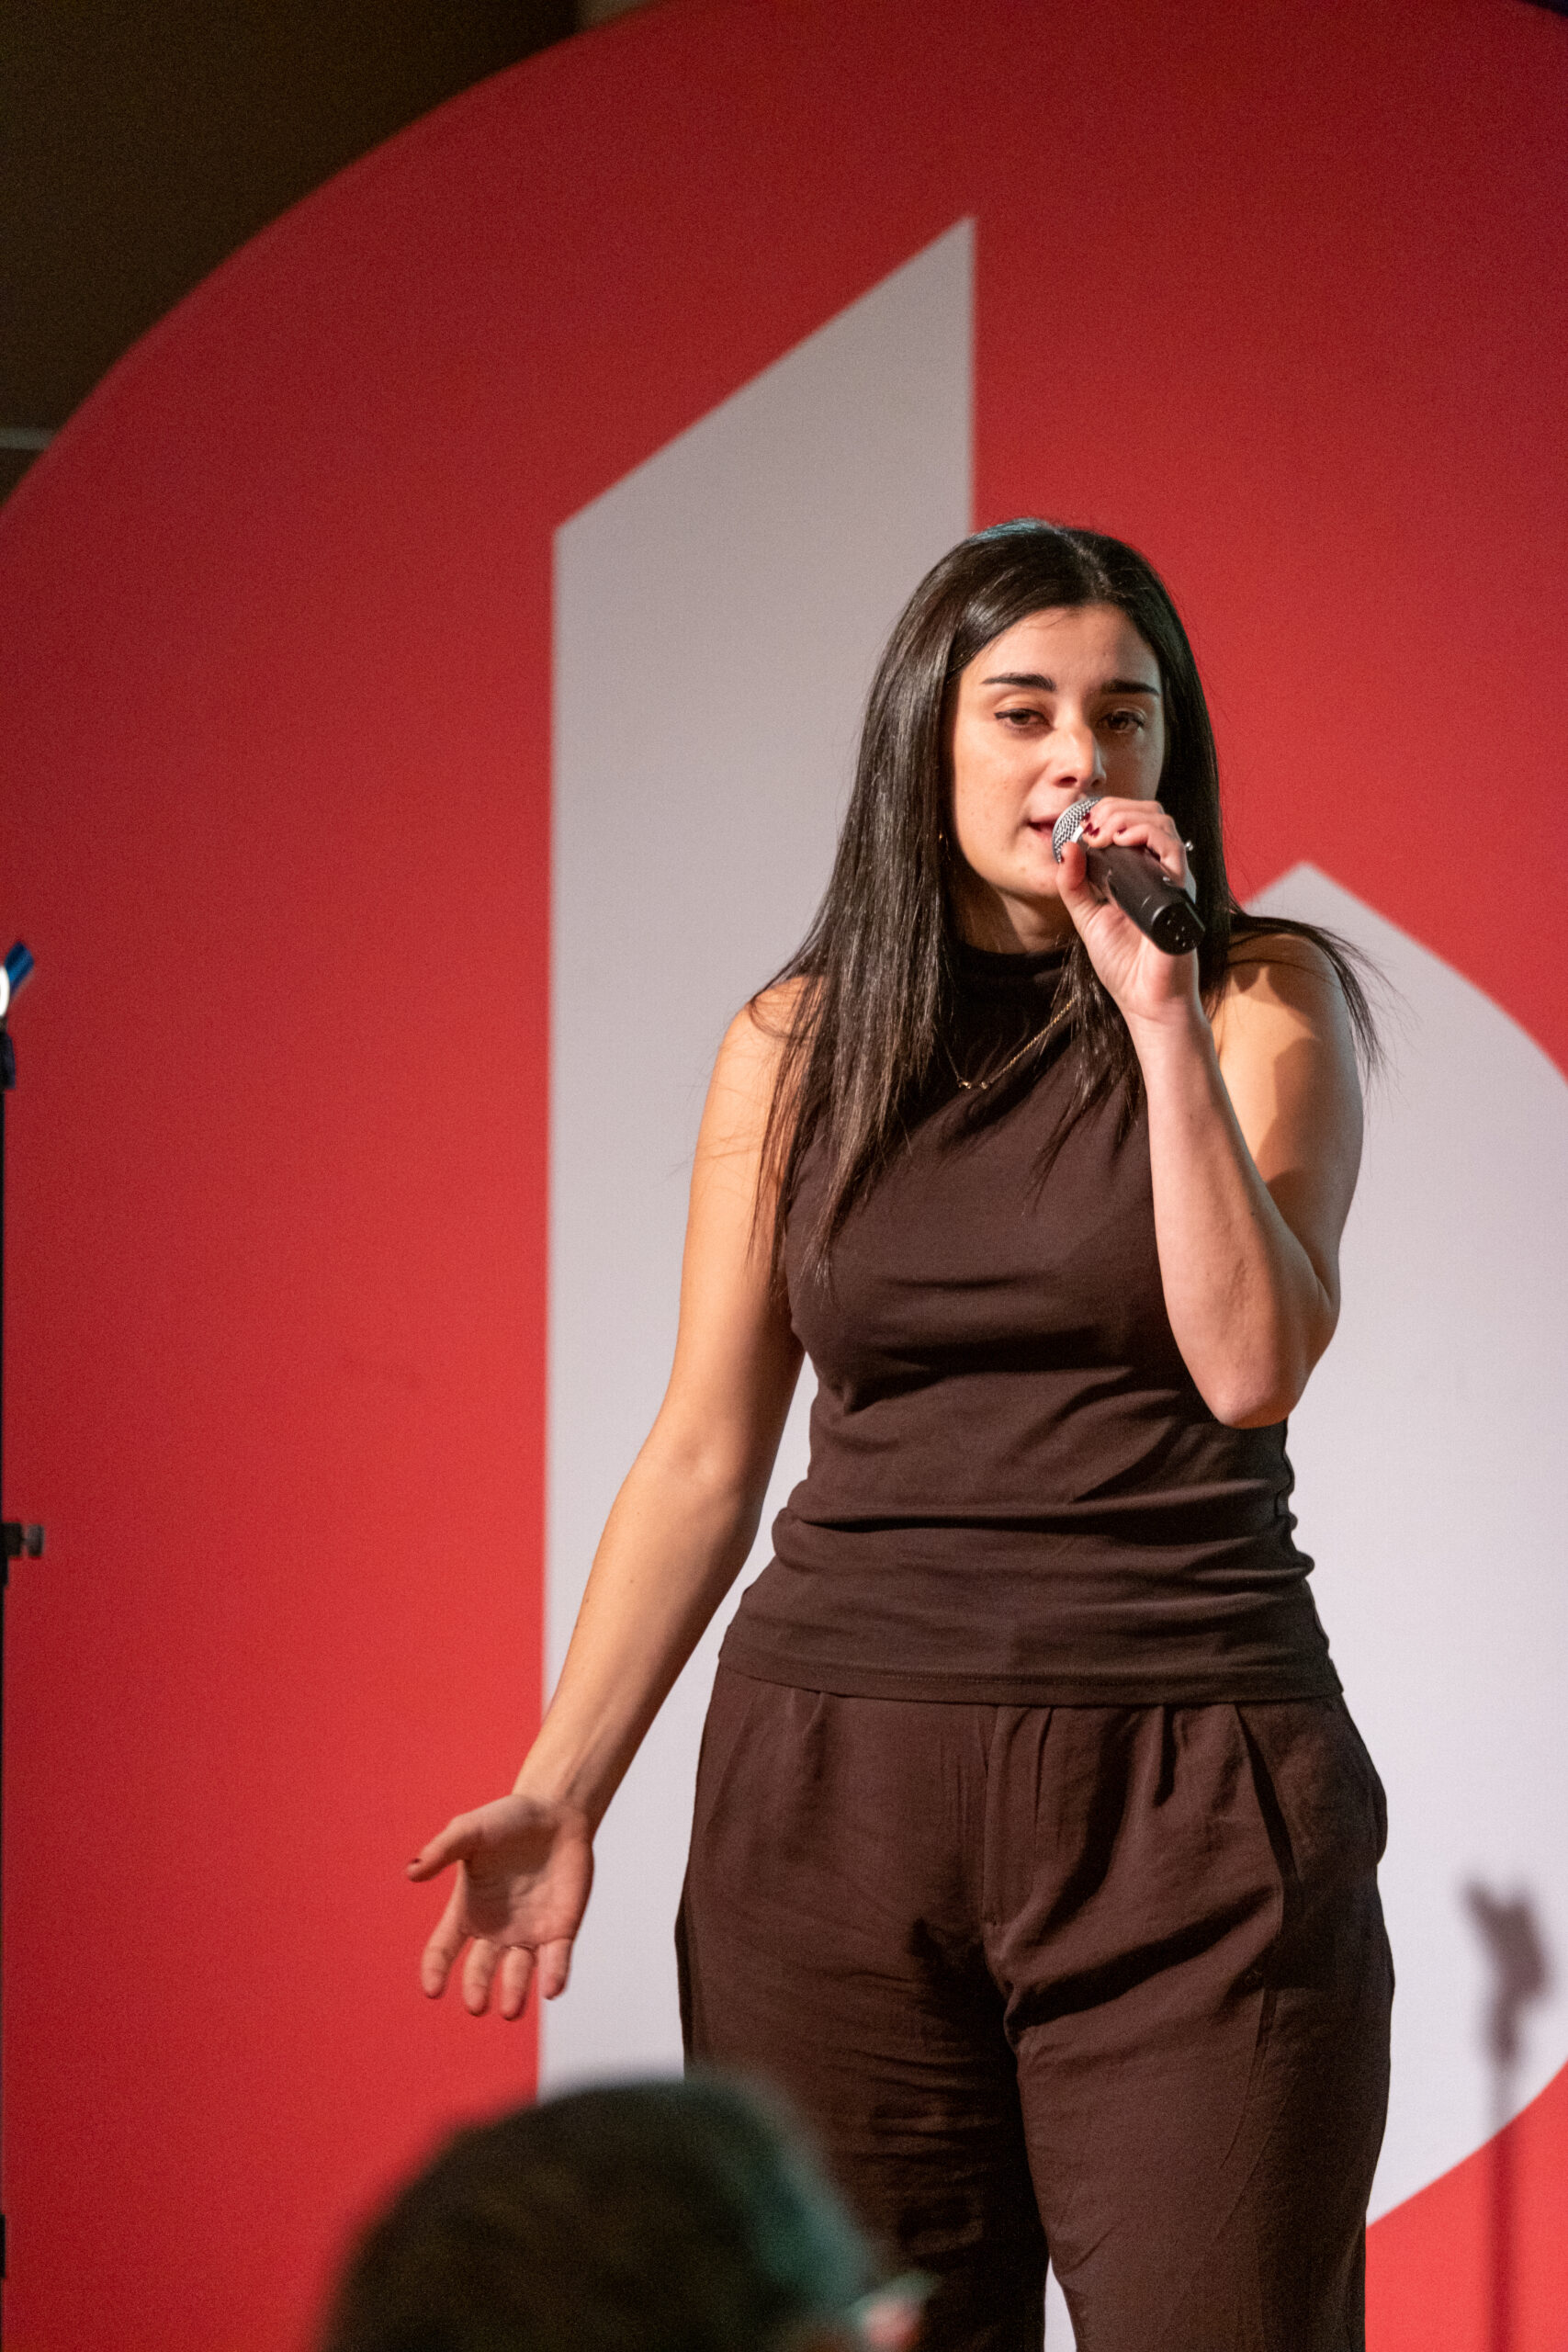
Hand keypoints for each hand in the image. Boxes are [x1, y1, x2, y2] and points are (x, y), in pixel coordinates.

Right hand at [408, 1791, 593, 2019]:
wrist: (557, 1812)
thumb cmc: (508, 1820)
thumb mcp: (471, 1830)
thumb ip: (443, 1849)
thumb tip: (411, 1873)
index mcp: (468, 1910)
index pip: (444, 1949)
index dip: (435, 1970)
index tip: (433, 1989)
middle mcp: (496, 1929)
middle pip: (480, 1969)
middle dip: (477, 1988)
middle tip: (477, 2005)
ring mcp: (529, 1933)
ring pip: (518, 1973)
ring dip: (514, 1992)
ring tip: (511, 2010)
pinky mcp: (560, 1931)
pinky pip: (556, 1960)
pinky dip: (554, 1975)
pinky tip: (552, 1987)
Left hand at [1053, 796, 1200, 1028]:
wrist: (1146, 1000)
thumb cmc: (1124, 966)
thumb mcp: (1087, 917)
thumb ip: (1074, 885)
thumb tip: (1066, 848)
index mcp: (1140, 872)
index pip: (1132, 821)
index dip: (1108, 812)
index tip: (1082, 824)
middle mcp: (1160, 870)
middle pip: (1149, 814)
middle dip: (1115, 809)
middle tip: (1091, 826)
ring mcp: (1173, 879)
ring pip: (1162, 823)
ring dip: (1128, 817)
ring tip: (1103, 832)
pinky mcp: (1181, 892)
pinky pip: (1174, 850)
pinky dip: (1148, 836)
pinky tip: (1124, 841)